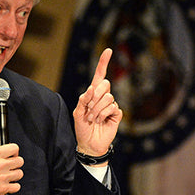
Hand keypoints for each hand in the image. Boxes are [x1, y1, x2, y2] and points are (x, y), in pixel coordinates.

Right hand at [0, 143, 23, 194]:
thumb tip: (2, 152)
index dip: (14, 152)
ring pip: (20, 173)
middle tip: (11, 167)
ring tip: (8, 177)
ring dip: (15, 176)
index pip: (14, 148)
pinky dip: (13, 187)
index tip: (12, 156)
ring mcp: (2, 177)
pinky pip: (17, 186)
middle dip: (16, 164)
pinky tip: (7, 186)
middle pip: (20, 161)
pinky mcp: (3, 189)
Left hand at [73, 48, 121, 163]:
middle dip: (94, 97)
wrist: (89, 143)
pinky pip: (112, 107)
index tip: (108, 50)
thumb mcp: (77, 112)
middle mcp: (103, 96)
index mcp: (93, 93)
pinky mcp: (117, 113)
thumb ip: (83, 99)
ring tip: (93, 119)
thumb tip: (92, 87)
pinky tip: (100, 121)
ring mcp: (111, 104)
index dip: (103, 62)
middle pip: (104, 84)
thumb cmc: (82, 127)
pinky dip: (103, 114)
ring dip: (96, 109)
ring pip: (107, 97)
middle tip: (89, 110)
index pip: (99, 75)